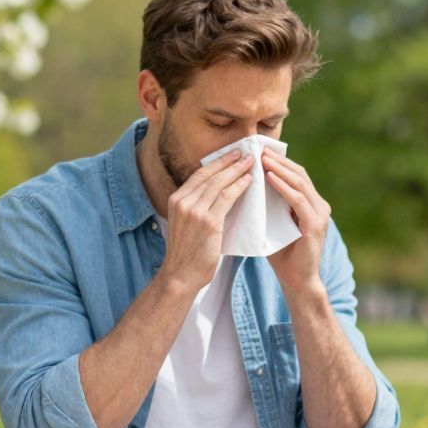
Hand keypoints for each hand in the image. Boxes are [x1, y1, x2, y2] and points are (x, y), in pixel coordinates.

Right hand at [156, 149, 253, 290]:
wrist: (181, 275)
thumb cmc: (187, 253)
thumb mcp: (185, 224)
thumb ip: (197, 208)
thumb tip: (216, 195)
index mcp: (176, 200)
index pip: (199, 175)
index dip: (217, 162)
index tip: (231, 155)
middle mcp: (183, 201)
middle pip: (210, 175)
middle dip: (229, 161)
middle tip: (245, 153)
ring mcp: (194, 211)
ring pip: (219, 183)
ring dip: (237, 170)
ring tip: (251, 162)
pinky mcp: (208, 222)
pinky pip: (227, 198)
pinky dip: (239, 186)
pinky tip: (249, 181)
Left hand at [262, 152, 329, 294]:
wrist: (297, 281)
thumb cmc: (283, 254)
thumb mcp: (273, 223)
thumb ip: (267, 206)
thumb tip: (245, 185)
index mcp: (310, 204)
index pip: (295, 175)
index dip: (278, 161)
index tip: (259, 150)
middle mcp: (319, 205)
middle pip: (299, 174)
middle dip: (278, 160)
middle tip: (259, 149)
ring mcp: (319, 214)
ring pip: (300, 183)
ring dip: (280, 169)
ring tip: (262, 159)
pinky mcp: (314, 225)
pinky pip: (298, 200)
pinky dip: (284, 187)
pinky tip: (270, 178)